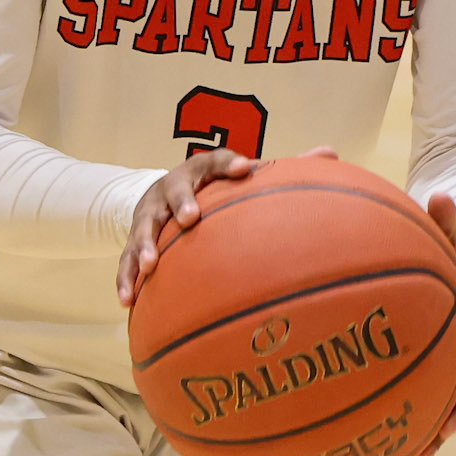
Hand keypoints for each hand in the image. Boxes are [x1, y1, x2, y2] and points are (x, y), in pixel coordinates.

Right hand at [117, 143, 337, 305]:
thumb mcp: (240, 175)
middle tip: (190, 219)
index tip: (247, 168)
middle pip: (174, 191)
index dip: (231, 162)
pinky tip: (128, 302)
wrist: (162, 193)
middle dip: (182, 203)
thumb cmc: (214, 188)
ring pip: (143, 228)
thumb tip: (331, 153)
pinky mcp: (132, 241)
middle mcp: (172, 188)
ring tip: (149, 267)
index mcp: (202, 170)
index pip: (217, 161)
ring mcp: (150, 215)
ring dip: (143, 246)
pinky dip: (124, 279)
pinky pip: (124, 261)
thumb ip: (280, 169)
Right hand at [117, 149, 253, 306]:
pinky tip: (127, 301)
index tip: (191, 216)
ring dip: (138, 258)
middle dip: (152, 237)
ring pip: (135, 241)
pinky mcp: (134, 244)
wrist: (164, 188)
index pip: (181, 188)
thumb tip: (247, 166)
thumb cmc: (198, 180)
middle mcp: (155, 203)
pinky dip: (125, 281)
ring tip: (145, 272)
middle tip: (155, 257)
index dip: (184, 201)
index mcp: (177, 183)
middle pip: (150, 218)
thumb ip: (228, 165)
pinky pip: (126, 263)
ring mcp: (142, 224)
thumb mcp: (212, 166)